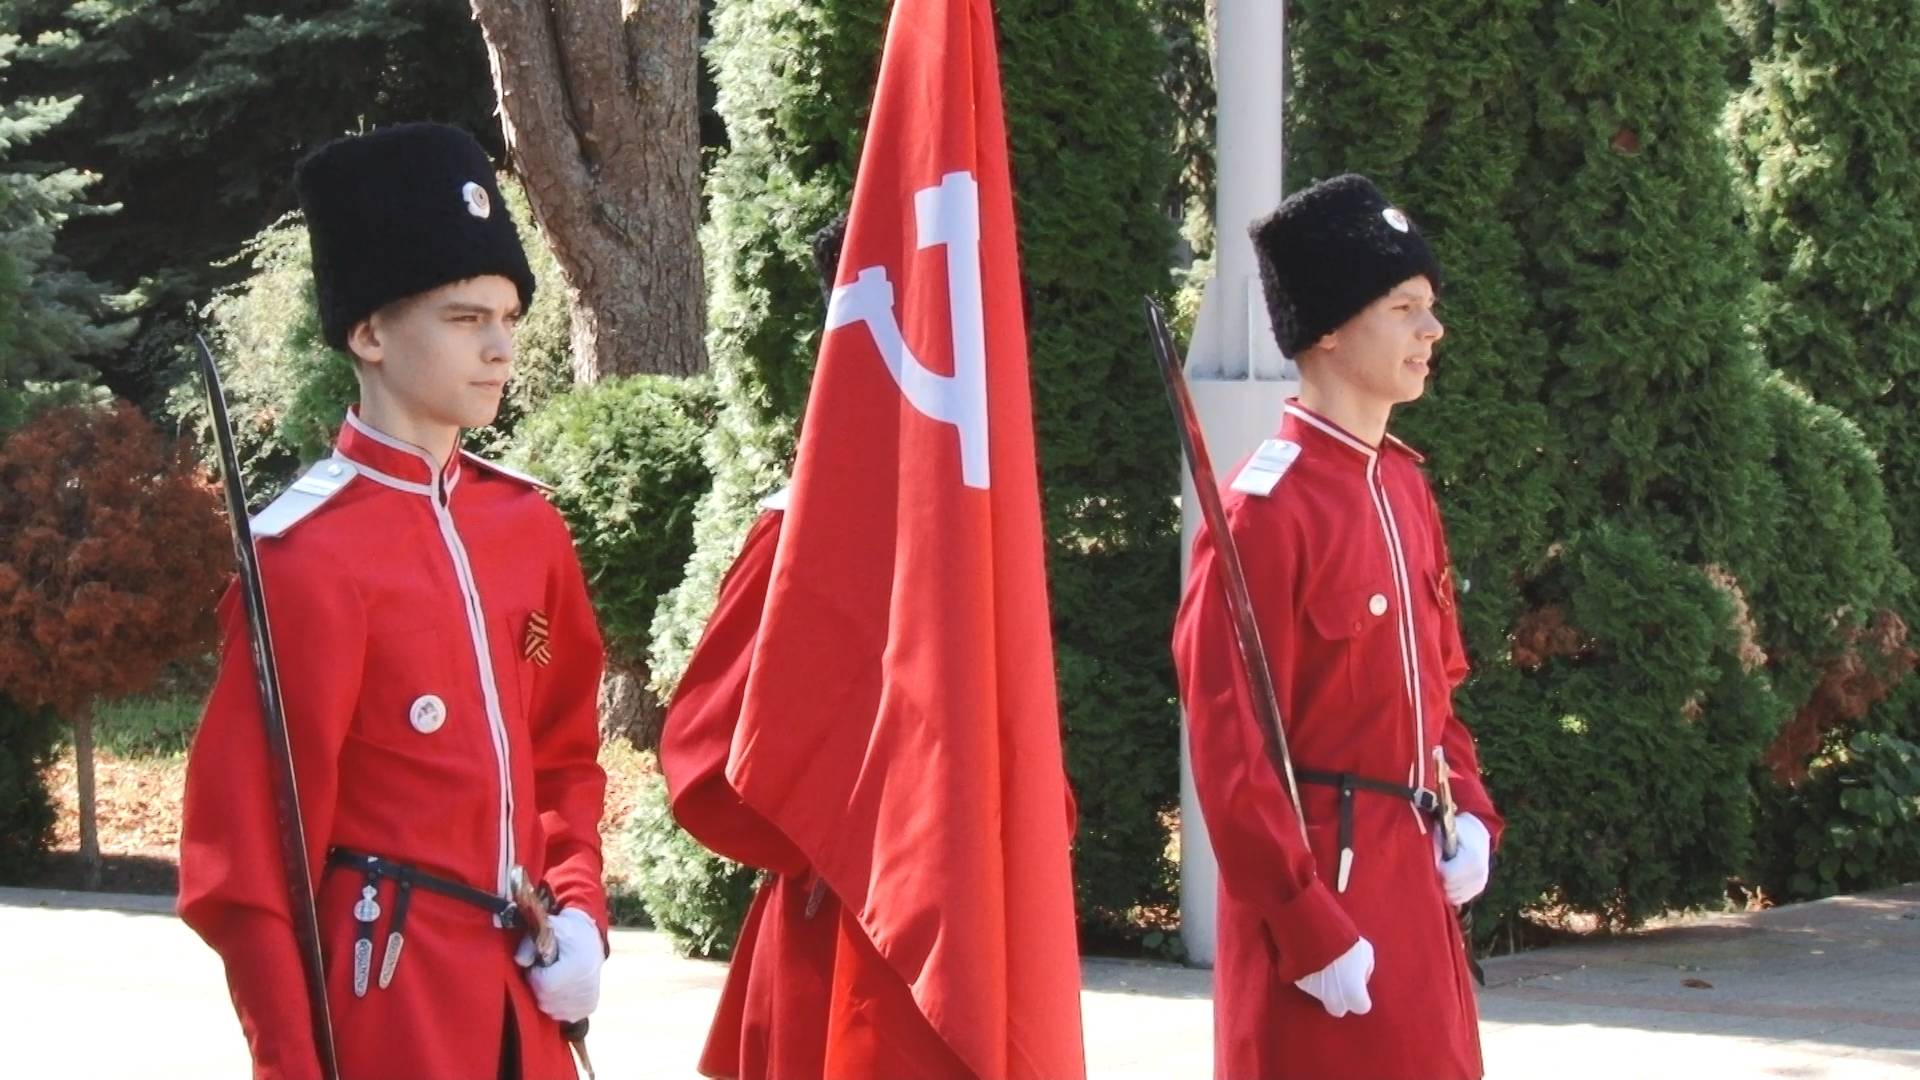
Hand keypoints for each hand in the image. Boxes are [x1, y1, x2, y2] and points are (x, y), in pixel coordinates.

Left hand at [514, 907, 602, 1022]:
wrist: (590, 939)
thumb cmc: (567, 932)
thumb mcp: (550, 928)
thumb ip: (530, 943)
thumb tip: (519, 961)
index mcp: (577, 966)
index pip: (544, 985)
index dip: (535, 974)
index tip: (540, 964)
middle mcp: (585, 986)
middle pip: (545, 1000)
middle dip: (539, 987)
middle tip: (546, 971)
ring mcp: (587, 1000)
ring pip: (552, 1010)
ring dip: (546, 997)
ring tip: (555, 978)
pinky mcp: (589, 1007)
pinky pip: (563, 1015)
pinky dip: (557, 1005)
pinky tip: (561, 989)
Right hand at [1293, 937, 1373, 1017]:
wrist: (1315, 932)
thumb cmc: (1345, 941)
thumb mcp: (1365, 952)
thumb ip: (1366, 969)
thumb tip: (1362, 976)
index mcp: (1354, 994)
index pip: (1362, 1007)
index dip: (1361, 996)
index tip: (1359, 986)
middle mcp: (1333, 999)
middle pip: (1337, 1010)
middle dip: (1340, 1000)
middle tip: (1341, 982)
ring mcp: (1315, 992)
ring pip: (1321, 996)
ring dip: (1324, 986)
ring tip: (1325, 963)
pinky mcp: (1299, 983)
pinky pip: (1308, 985)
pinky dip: (1311, 977)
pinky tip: (1314, 960)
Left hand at [1433, 812, 1490, 905]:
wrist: (1475, 834)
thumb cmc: (1456, 832)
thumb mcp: (1445, 832)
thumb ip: (1436, 847)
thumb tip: (1430, 864)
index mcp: (1473, 858)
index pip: (1447, 876)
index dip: (1437, 868)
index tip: (1438, 858)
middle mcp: (1479, 873)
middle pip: (1449, 887)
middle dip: (1440, 877)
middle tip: (1441, 863)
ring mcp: (1480, 883)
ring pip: (1452, 895)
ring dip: (1444, 884)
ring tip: (1447, 868)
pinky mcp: (1478, 889)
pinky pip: (1458, 898)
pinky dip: (1450, 890)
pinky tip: (1450, 877)